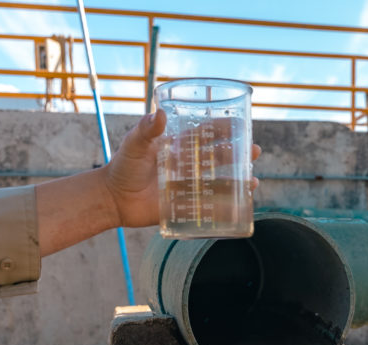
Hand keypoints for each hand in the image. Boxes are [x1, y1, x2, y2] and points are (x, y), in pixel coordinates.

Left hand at [35, 111, 260, 255]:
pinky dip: (226, 206)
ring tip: (253, 180)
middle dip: (238, 154)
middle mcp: (187, 164)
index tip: (241, 123)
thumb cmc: (122, 167)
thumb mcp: (134, 144)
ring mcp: (188, 185)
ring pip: (219, 181)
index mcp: (178, 145)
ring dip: (238, 181)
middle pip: (218, 157)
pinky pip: (209, 206)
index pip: (205, 132)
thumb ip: (145, 130)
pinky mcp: (185, 206)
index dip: (224, 127)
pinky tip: (240, 205)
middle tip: (255, 151)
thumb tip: (159, 114)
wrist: (113, 198)